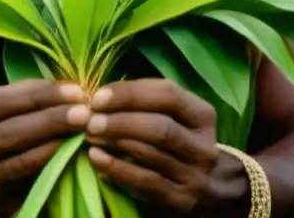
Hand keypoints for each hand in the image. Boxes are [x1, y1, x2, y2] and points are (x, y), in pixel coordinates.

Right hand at [0, 79, 90, 217]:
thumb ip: (24, 101)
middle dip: (50, 118)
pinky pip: (20, 178)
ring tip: (82, 128)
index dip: (38, 94)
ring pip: (15, 157)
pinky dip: (46, 162)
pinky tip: (68, 152)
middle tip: (85, 111)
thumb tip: (69, 90)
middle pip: (8, 130)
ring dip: (53, 141)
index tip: (75, 90)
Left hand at [85, 78, 218, 212]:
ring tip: (89, 134)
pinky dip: (116, 168)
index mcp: (203, 115)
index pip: (168, 95)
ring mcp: (194, 175)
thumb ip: (144, 101)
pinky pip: (144, 181)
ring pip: (151, 154)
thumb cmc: (175, 138)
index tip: (98, 98)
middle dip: (121, 121)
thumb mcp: (171, 115)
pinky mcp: (180, 199)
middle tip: (90, 120)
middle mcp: (203, 145)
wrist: (203, 185)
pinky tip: (96, 158)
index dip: (130, 94)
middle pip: (160, 127)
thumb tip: (100, 98)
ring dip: (115, 142)